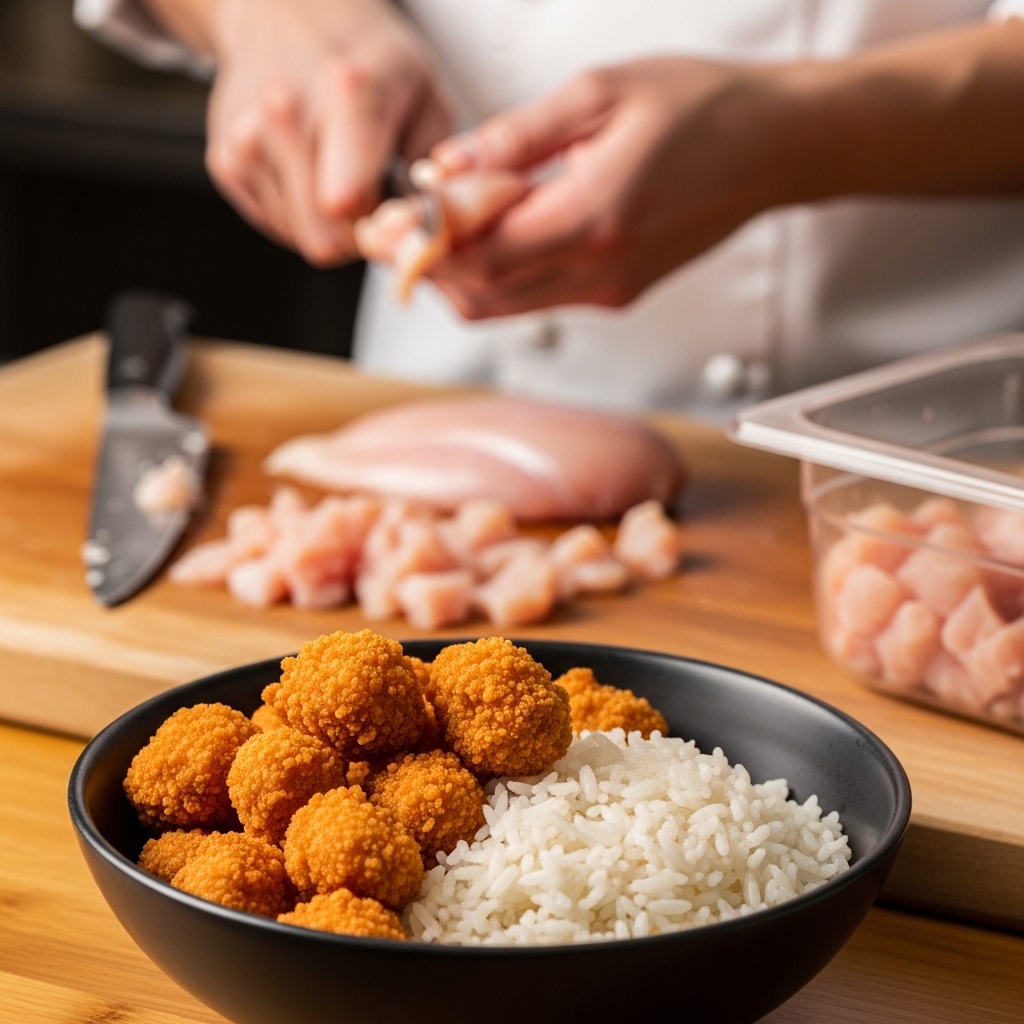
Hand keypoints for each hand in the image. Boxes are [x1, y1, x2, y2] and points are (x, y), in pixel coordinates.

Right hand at [163, 0, 451, 265]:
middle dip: (356, 234)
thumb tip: (429, 229)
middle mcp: (285, 111)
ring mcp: (247, 137)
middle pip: (323, 236)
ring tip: (338, 174)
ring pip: (300, 237)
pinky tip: (309, 171)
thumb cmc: (368, 59)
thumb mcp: (428, 97)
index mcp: (346, 92)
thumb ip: (435, 169)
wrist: (290, 15)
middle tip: (372, 196)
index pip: (348, 202)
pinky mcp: (225, 159)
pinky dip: (300, 213)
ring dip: (328, 224)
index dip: (379, 226)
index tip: (393, 208)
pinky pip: (276, 225)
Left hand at [423, 57, 782, 317]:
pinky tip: (491, 232)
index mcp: (594, 218)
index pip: (480, 257)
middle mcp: (600, 271)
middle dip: (427, 267)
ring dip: (460, 275)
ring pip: (505, 307)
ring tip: (432, 227)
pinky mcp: (617, 294)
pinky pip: (538, 299)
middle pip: (482, 297)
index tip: (386, 221)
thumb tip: (445, 165)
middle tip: (393, 229)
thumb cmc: (703, 109)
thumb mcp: (600, 94)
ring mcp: (609, 291)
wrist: (775, 149)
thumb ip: (515, 136)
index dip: (421, 246)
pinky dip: (499, 275)